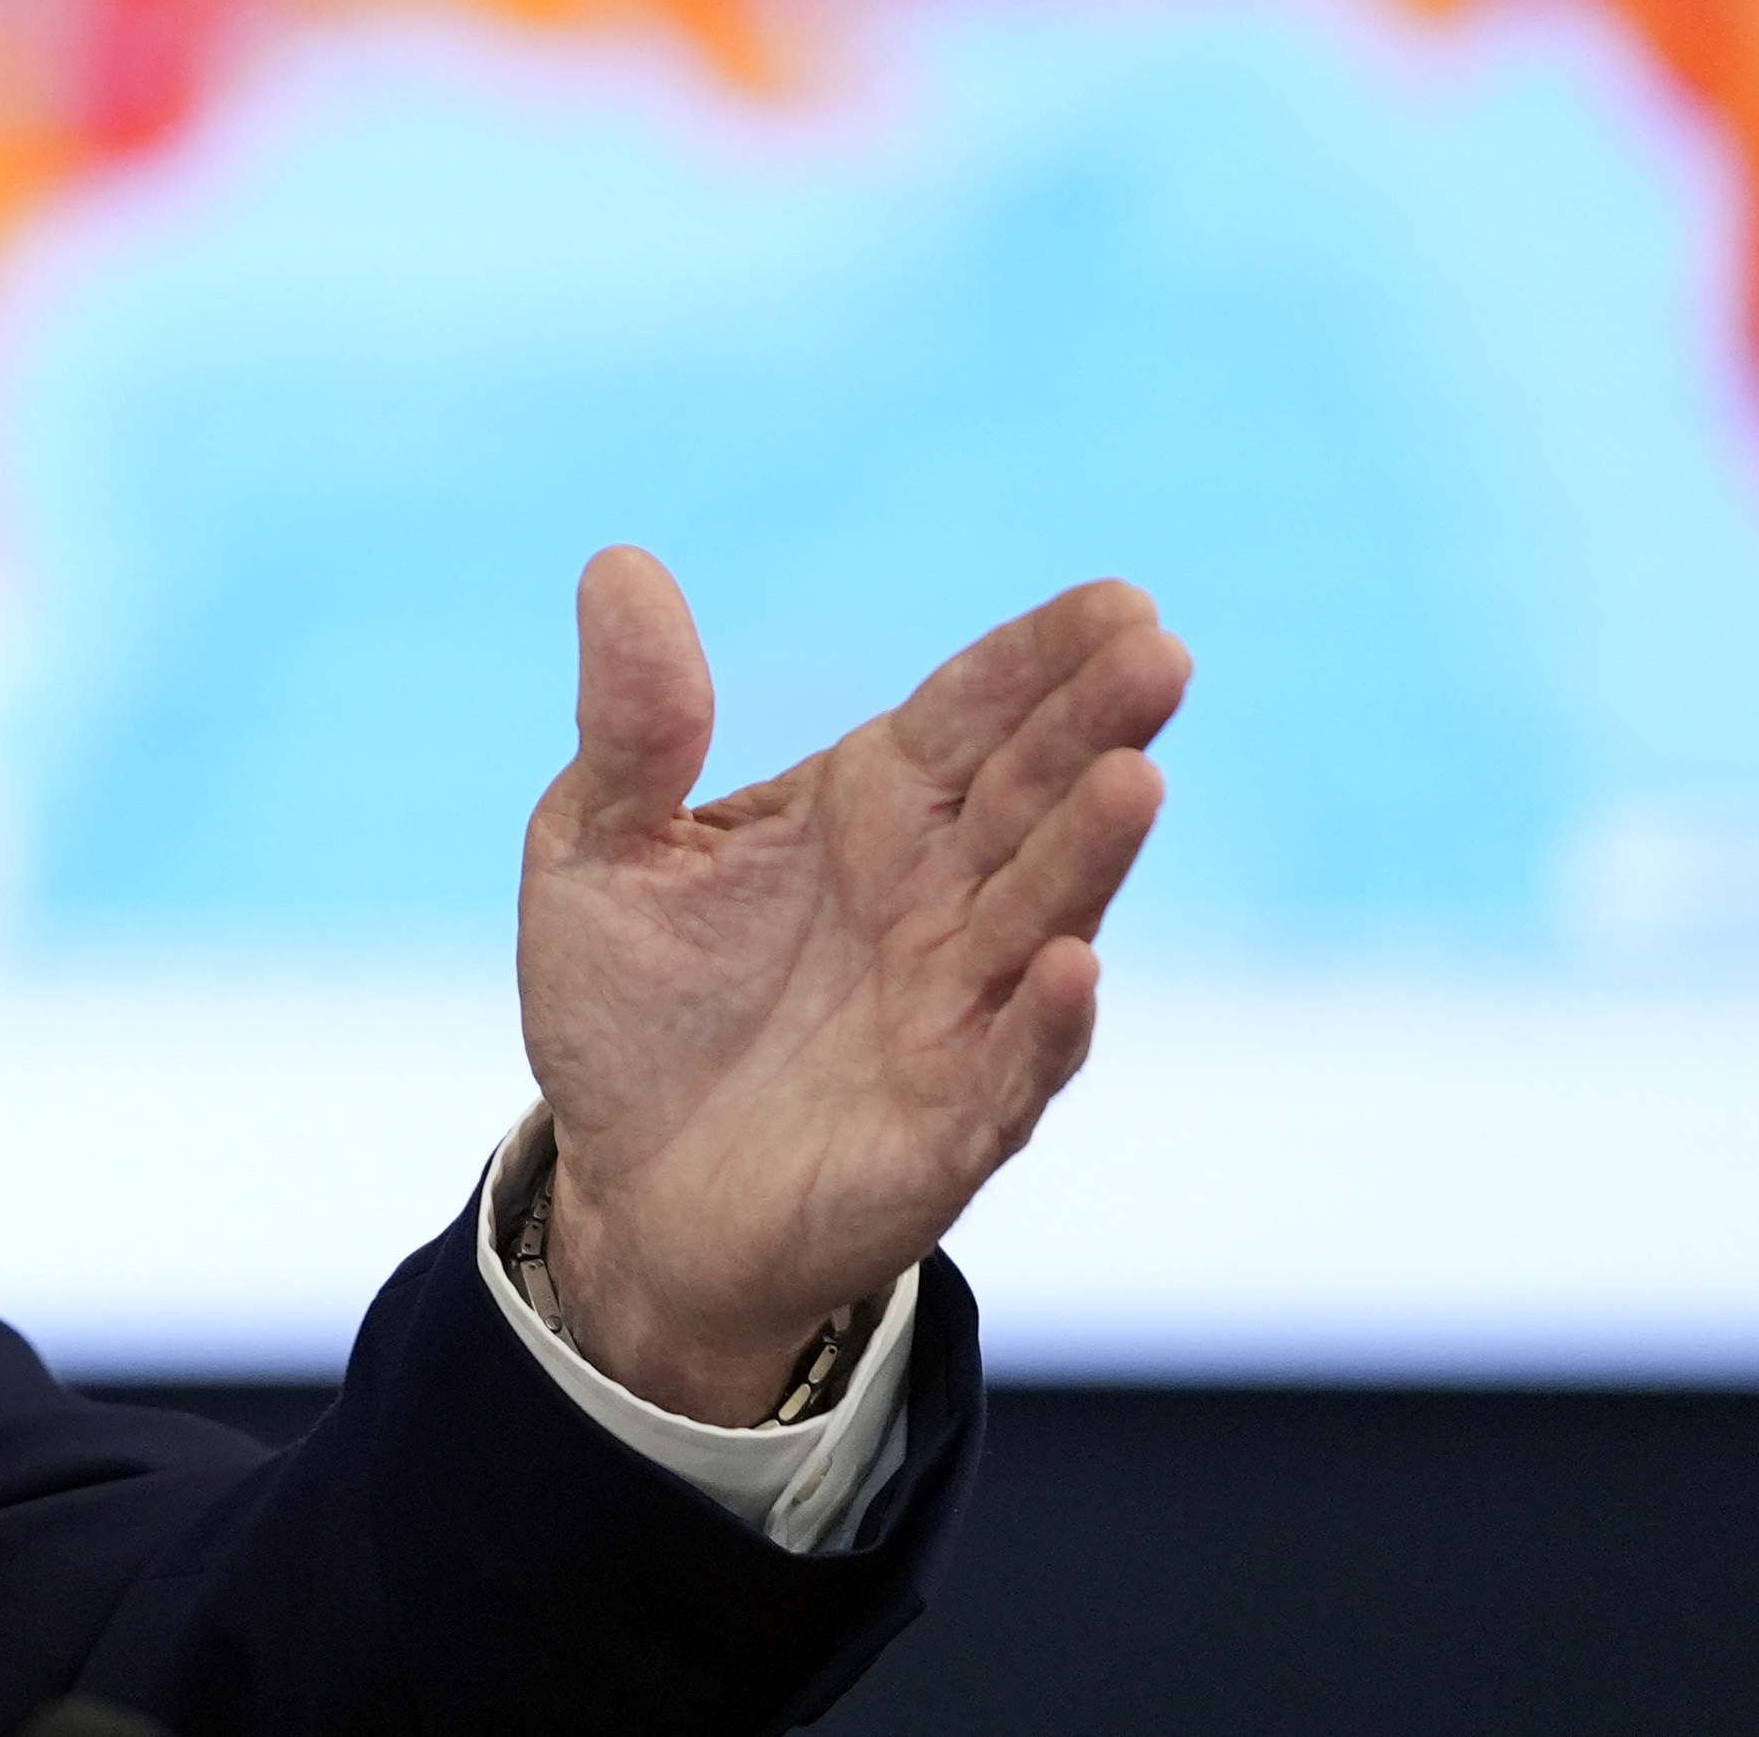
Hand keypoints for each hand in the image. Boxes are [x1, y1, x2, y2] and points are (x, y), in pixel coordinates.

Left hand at [516, 550, 1187, 1424]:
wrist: (628, 1195)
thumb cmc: (632, 1009)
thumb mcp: (597, 848)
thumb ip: (631, 726)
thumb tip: (619, 564)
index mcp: (867, 807)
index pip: (972, 711)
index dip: (1042, 657)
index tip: (1120, 601)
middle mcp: (936, 896)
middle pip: (1032, 792)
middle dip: (1097, 722)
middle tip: (1161, 651)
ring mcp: (954, 1008)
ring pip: (1043, 913)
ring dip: (1092, 852)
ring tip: (1135, 777)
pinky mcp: (948, 1125)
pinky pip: (1011, 1068)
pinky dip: (1045, 1022)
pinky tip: (1072, 967)